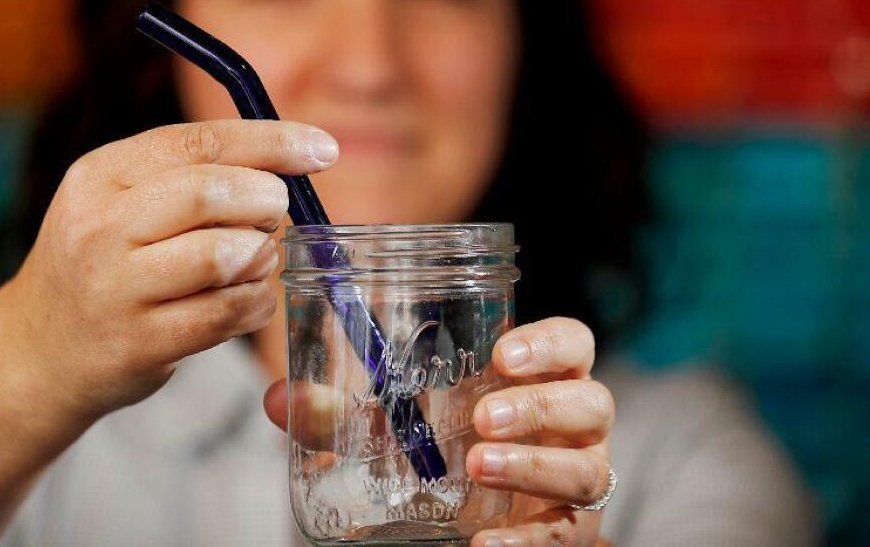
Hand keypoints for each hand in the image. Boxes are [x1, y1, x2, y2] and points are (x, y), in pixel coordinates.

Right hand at [6, 120, 337, 424]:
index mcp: (100, 175)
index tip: (322, 150)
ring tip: (253, 262)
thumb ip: (194, 173)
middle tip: (272, 218)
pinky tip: (246, 300)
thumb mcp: (122, 199)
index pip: (199, 142)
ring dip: (261, 257)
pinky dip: (256, 303)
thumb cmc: (105, 262)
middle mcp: (100, 227)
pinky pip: (228, 313)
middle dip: (266, 201)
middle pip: (213, 193)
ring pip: (226, 256)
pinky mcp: (139, 344)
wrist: (39, 351)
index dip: (272, 142)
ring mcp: (116, 289)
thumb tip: (292, 157)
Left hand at [262, 316, 613, 546]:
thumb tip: (278, 398)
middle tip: (479, 417)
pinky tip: (488, 545)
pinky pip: (568, 537)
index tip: (502, 354)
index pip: (573, 343)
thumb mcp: (388, 429)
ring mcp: (576, 478)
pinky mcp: (568, 531)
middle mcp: (570, 424)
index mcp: (537, 379)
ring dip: (535, 466)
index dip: (550, 342)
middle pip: (590, 400)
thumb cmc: (440, 449)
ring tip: (476, 465)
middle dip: (538, 406)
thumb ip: (339, 412)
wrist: (469, 522)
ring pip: (588, 468)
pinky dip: (530, 543)